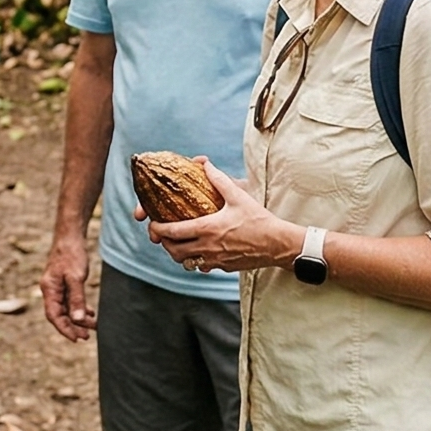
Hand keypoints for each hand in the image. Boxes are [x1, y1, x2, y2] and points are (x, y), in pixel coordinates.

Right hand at [40, 236, 94, 342]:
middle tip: (87, 336)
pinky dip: (79, 309)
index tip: (77, 339)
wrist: (70, 237)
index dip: (64, 329)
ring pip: (66, 309)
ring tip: (93, 326)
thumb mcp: (75, 278)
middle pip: (60, 315)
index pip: (54, 315)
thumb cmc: (71, 255)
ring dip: (78, 319)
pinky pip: (70, 301)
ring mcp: (57, 287)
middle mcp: (50, 290)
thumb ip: (76, 299)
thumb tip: (77, 319)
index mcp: (49, 289)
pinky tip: (90, 313)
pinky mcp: (64, 283)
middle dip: (73, 327)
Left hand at [144, 158, 301, 276]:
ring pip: (186, 262)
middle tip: (162, 234)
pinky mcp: (223, 267)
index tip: (151, 224)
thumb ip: (219, 180)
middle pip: (174, 250)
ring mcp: (215, 260)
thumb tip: (205, 164)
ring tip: (177, 242)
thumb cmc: (259, 220)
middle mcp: (208, 247)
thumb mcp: (238, 196)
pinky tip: (199, 250)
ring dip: (178, 253)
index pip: (173, 232)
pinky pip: (202, 266)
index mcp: (207, 228)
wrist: (278, 244)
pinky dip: (195, 259)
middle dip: (164, 243)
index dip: (157, 229)